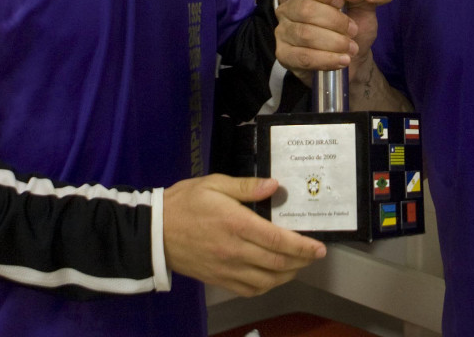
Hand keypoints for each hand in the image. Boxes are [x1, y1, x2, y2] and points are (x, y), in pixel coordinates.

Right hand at [162, 175, 325, 295]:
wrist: (154, 232)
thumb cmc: (185, 202)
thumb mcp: (214, 183)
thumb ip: (246, 186)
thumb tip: (275, 186)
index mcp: (236, 223)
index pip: (278, 240)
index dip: (302, 246)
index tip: (319, 247)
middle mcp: (235, 250)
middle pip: (277, 263)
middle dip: (302, 261)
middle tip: (315, 255)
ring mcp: (227, 268)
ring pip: (267, 280)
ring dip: (288, 275)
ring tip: (298, 264)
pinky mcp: (219, 279)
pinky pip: (250, 289)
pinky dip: (267, 286)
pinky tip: (273, 276)